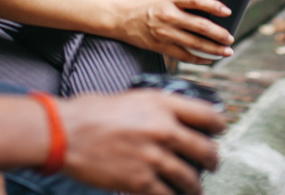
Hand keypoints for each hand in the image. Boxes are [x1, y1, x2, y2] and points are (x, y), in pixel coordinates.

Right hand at [58, 90, 224, 194]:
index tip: (219, 131)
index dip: (219, 125)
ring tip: (195, 187)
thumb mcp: (129, 98)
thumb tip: (166, 116)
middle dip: (213, 160)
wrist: (65, 133)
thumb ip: (153, 108)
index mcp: (161, 104)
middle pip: (206, 150)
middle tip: (211, 163)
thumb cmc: (88, 113)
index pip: (207, 115)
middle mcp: (163, 130)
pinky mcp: (141, 181)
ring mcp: (154, 157)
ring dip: (196, 186)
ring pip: (191, 178)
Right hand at [109, 0, 234, 63]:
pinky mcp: (159, 46)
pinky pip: (183, 55)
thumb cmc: (140, 2)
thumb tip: (204, 0)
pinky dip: (197, 59)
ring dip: (214, 49)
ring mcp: (164, 32)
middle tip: (231, 38)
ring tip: (226, 51)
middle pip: (200, 26)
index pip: (197, 0)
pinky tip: (208, 60)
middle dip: (219, 34)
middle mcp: (168, 15)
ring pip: (195, 44)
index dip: (214, 6)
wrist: (117, 16)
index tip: (227, 12)